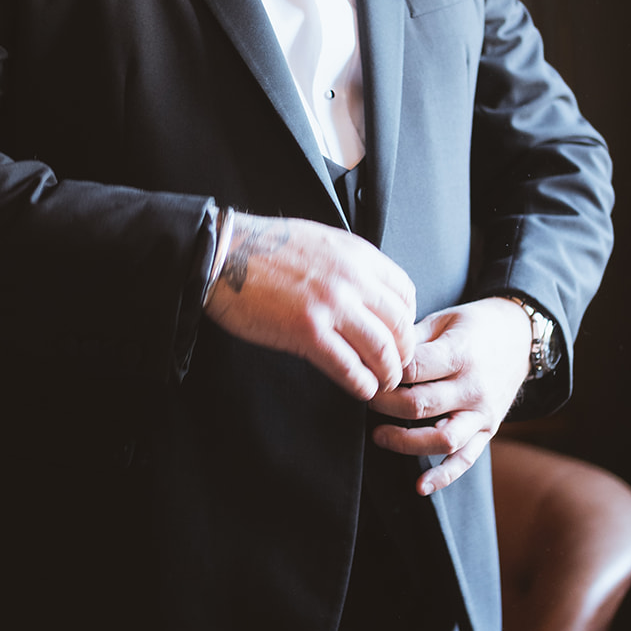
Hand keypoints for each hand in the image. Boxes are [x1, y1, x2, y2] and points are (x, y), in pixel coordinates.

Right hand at [203, 211, 416, 400]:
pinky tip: (361, 389)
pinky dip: (361, 383)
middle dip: (403, 352)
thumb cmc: (263, 247)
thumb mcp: (321, 241)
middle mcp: (351, 278)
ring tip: (382, 383)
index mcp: (356, 254)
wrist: (223, 253)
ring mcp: (331, 305)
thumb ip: (348, 264)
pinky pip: (349, 366)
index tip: (399, 335)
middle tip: (396, 367)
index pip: (405, 292)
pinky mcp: (307, 331)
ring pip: (382, 349)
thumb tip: (366, 291)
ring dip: (387, 373)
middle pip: (400, 324)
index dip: (408, 319)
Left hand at [370, 297, 532, 492]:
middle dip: (384, 406)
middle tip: (366, 400)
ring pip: (442, 439)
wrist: (521, 337)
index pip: (413, 369)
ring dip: (405, 442)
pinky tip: (420, 486)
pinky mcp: (488, 430)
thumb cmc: (474, 326)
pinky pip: (465, 459)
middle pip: (420, 405)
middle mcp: (473, 387)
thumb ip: (412, 339)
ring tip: (379, 435)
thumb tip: (375, 355)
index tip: (367, 373)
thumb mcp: (443, 320)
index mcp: (460, 353)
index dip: (384, 374)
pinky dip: (443, 476)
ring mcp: (482, 413)